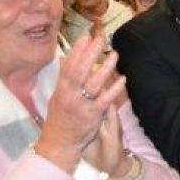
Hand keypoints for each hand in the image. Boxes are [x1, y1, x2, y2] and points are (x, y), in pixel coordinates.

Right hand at [37, 35, 126, 172]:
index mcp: (61, 89)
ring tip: (114, 55)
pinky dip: (113, 89)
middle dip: (91, 53)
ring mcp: (80, 105)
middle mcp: (69, 95)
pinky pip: (104, 100)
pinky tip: (123, 80)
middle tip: (101, 38)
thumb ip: (64, 78)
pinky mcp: (91, 115)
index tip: (85, 36)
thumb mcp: (57, 96)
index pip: (68, 65)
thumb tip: (66, 59)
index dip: (77, 51)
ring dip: (105, 68)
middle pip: (80, 70)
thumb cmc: (60, 119)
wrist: (59, 143)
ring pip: (93, 83)